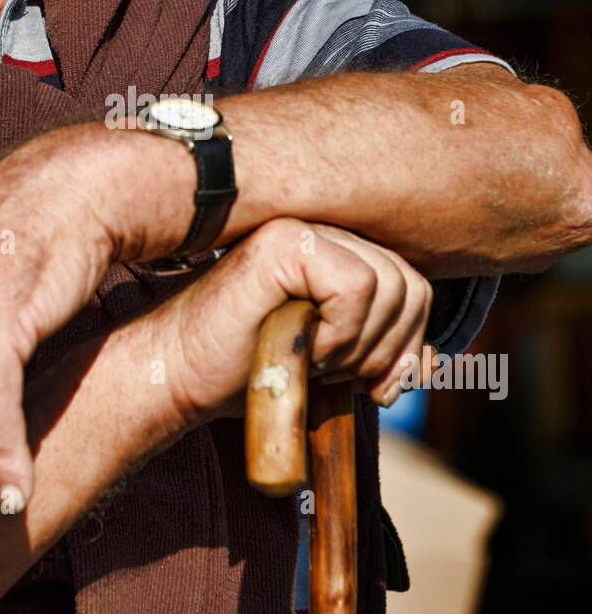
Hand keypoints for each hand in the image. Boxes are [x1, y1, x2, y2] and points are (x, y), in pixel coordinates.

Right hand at [157, 218, 433, 424]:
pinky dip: (338, 334)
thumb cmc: (249, 370)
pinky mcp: (284, 242)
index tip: (370, 385)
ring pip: (390, 286)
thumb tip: (432, 366)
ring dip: (356, 345)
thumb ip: (382, 357)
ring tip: (310, 358)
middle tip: (334, 375)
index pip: (415, 288)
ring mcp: (304, 228)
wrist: (181, 374)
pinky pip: (357, 288)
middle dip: (385, 351)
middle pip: (412, 287)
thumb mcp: (334, 366)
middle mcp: (326, 229)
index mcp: (340, 251)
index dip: (405, 346)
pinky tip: (300, 344)